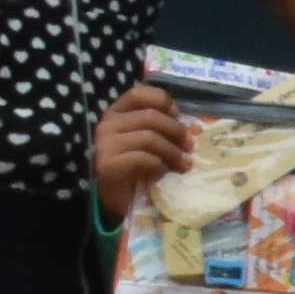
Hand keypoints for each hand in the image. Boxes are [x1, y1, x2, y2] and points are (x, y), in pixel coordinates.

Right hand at [88, 84, 196, 217]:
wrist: (116, 200)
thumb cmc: (136, 168)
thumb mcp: (149, 142)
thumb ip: (160, 128)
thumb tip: (189, 128)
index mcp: (117, 113)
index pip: (139, 93)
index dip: (163, 102)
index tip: (178, 116)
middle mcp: (107, 124)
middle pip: (150, 117)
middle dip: (176, 132)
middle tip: (190, 148)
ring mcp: (105, 144)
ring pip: (148, 138)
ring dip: (172, 152)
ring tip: (184, 165)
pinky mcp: (107, 165)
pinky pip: (142, 158)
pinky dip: (158, 165)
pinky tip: (162, 174)